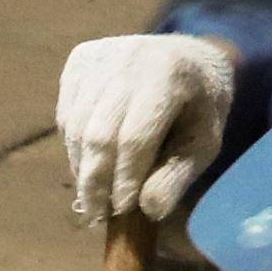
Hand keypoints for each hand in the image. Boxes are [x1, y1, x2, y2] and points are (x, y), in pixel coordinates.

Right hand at [56, 33, 235, 223]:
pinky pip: (66, 115)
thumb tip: (147, 210)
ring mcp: (100, 55)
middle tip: (97, 215)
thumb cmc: (199, 108)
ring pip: (76, 127)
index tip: (121, 211)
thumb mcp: (204, 143)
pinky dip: (74, 146)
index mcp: (170, 74)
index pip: (135, 138)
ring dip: (82, 168)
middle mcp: (130, 57)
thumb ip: (178, 176)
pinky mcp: (80, 59)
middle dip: (95, 182)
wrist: (188, 56)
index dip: (124, 179)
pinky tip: (91, 163)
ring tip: (94, 194)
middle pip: (98, 134)